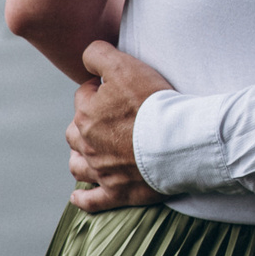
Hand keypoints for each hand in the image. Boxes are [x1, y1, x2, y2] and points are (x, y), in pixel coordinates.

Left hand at [66, 40, 173, 212]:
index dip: (100, 89)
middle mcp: (88, 144)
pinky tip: (79, 196)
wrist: (179, 140)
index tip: (118, 89)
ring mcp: (101, 170)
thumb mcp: (124, 65)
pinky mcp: (117, 192)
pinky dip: (83, 199)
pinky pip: (91, 201)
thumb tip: (87, 56)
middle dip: (86, 123)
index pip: (84, 96)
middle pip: (75, 131)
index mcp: (86, 114)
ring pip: (77, 164)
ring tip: (91, 151)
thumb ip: (98, 54)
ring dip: (80, 157)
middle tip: (109, 117)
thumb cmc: (153, 102)